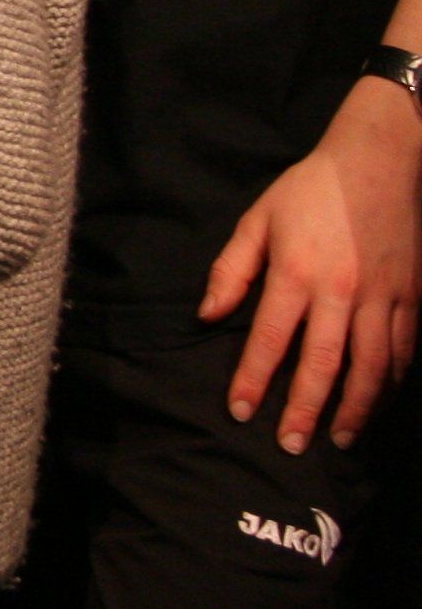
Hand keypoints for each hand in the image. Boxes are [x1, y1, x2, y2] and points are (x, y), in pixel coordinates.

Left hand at [202, 79, 421, 452]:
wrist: (377, 162)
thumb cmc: (308, 191)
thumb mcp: (257, 220)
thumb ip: (231, 270)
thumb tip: (208, 316)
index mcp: (295, 272)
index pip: (270, 340)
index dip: (255, 380)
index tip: (242, 412)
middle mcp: (340, 291)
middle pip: (323, 364)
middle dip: (305, 409)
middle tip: (290, 446)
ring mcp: (382, 297)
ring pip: (371, 367)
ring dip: (355, 408)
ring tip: (339, 439)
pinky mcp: (411, 297)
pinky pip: (404, 351)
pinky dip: (391, 384)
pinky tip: (377, 403)